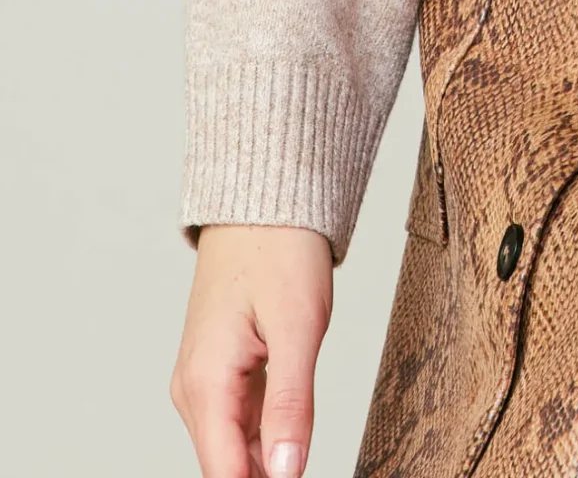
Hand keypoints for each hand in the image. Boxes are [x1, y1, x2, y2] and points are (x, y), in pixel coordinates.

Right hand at [170, 224, 332, 477]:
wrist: (264, 203)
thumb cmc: (280, 251)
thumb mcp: (298, 328)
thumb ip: (291, 404)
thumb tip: (288, 473)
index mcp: (205, 383)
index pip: (224, 474)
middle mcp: (194, 388)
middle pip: (228, 466)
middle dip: (267, 477)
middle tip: (306, 466)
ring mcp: (205, 379)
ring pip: (236, 445)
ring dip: (268, 460)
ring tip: (301, 454)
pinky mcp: (221, 368)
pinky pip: (241, 418)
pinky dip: (267, 432)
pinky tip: (293, 435)